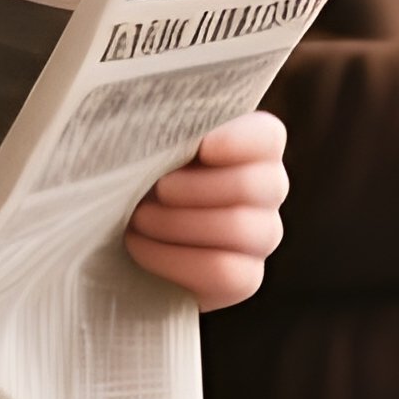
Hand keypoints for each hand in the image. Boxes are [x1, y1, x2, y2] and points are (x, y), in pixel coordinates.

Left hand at [123, 110, 287, 310]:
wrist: (129, 223)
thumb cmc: (142, 166)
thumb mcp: (152, 138)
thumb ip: (168, 126)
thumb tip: (156, 120)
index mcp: (255, 142)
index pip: (268, 137)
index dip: (237, 141)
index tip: (201, 146)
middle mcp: (269, 186)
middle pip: (251, 186)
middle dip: (191, 189)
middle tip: (154, 188)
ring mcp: (263, 234)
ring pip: (238, 228)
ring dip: (176, 223)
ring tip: (138, 217)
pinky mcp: (247, 278)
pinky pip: (224, 272)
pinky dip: (173, 259)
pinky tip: (141, 246)